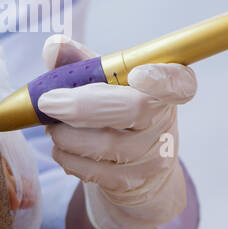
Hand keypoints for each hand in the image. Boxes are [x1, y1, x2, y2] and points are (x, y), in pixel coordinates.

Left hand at [36, 35, 196, 228]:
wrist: (137, 172)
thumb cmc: (118, 112)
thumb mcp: (106, 83)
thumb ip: (81, 61)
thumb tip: (52, 46)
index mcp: (166, 88)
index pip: (180, 83)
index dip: (162, 78)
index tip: (138, 74)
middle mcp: (165, 121)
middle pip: (133, 109)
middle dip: (83, 105)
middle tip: (47, 102)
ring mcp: (153, 156)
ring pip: (105, 144)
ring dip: (65, 133)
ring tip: (52, 125)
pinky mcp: (133, 182)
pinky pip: (92, 169)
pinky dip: (66, 156)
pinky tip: (61, 147)